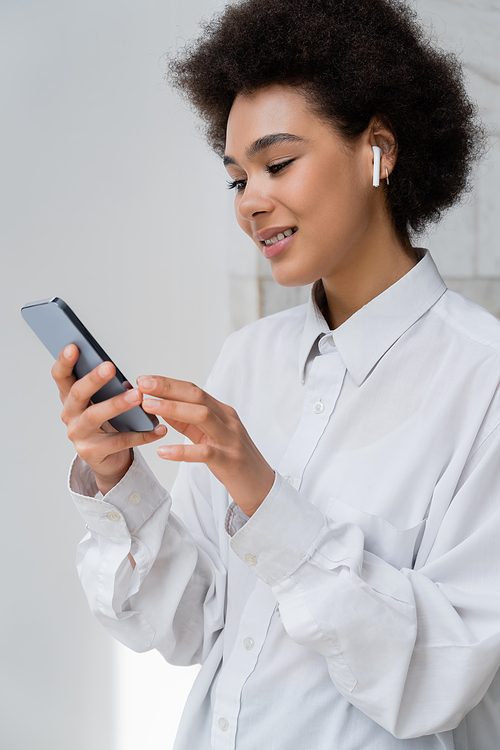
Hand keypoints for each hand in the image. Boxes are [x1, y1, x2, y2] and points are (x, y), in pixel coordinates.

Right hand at [52, 345, 166, 494]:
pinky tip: (157, 429)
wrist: (107, 458)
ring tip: (137, 396)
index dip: (65, 362)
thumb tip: (122, 376)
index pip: (61, 376)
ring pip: (96, 416)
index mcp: (70, 397)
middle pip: (78, 394)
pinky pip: (119, 441)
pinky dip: (141, 435)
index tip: (74, 347)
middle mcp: (70, 414)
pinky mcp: (92, 452)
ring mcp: (79, 434)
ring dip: (117, 404)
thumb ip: (106, 388)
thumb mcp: (102, 402)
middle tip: (110, 367)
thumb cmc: (106, 423)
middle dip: (94, 379)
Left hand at [137, 376, 274, 516]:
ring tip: (149, 406)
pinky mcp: (229, 461)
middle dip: (169, 388)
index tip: (146, 380)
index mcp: (223, 413)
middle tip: (143, 384)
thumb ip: (187, 423)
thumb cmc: (233, 461)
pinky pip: (204, 453)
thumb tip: (162, 408)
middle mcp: (228, 421)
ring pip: (203, 416)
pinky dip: (182, 451)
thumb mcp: (209, 437)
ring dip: (174, 409)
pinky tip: (163, 451)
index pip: (194, 391)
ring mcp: (230, 440)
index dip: (169, 383)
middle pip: (197, 397)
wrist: (260, 486)